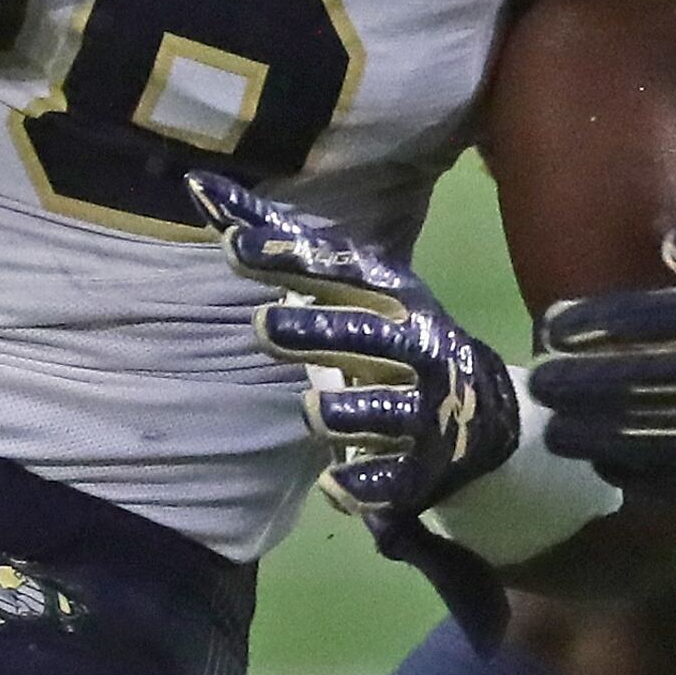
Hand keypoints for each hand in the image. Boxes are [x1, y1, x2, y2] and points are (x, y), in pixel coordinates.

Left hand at [189, 173, 517, 644]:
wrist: (477, 410)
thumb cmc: (387, 334)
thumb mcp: (349, 285)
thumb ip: (276, 244)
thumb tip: (197, 187)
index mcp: (392, 298)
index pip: (339, 270)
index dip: (289, 258)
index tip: (233, 244)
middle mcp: (412, 347)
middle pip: (366, 337)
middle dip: (318, 331)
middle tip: (263, 326)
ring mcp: (420, 410)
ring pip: (378, 412)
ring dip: (342, 411)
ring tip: (312, 409)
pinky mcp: (420, 468)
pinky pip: (390, 480)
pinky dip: (364, 485)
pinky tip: (337, 487)